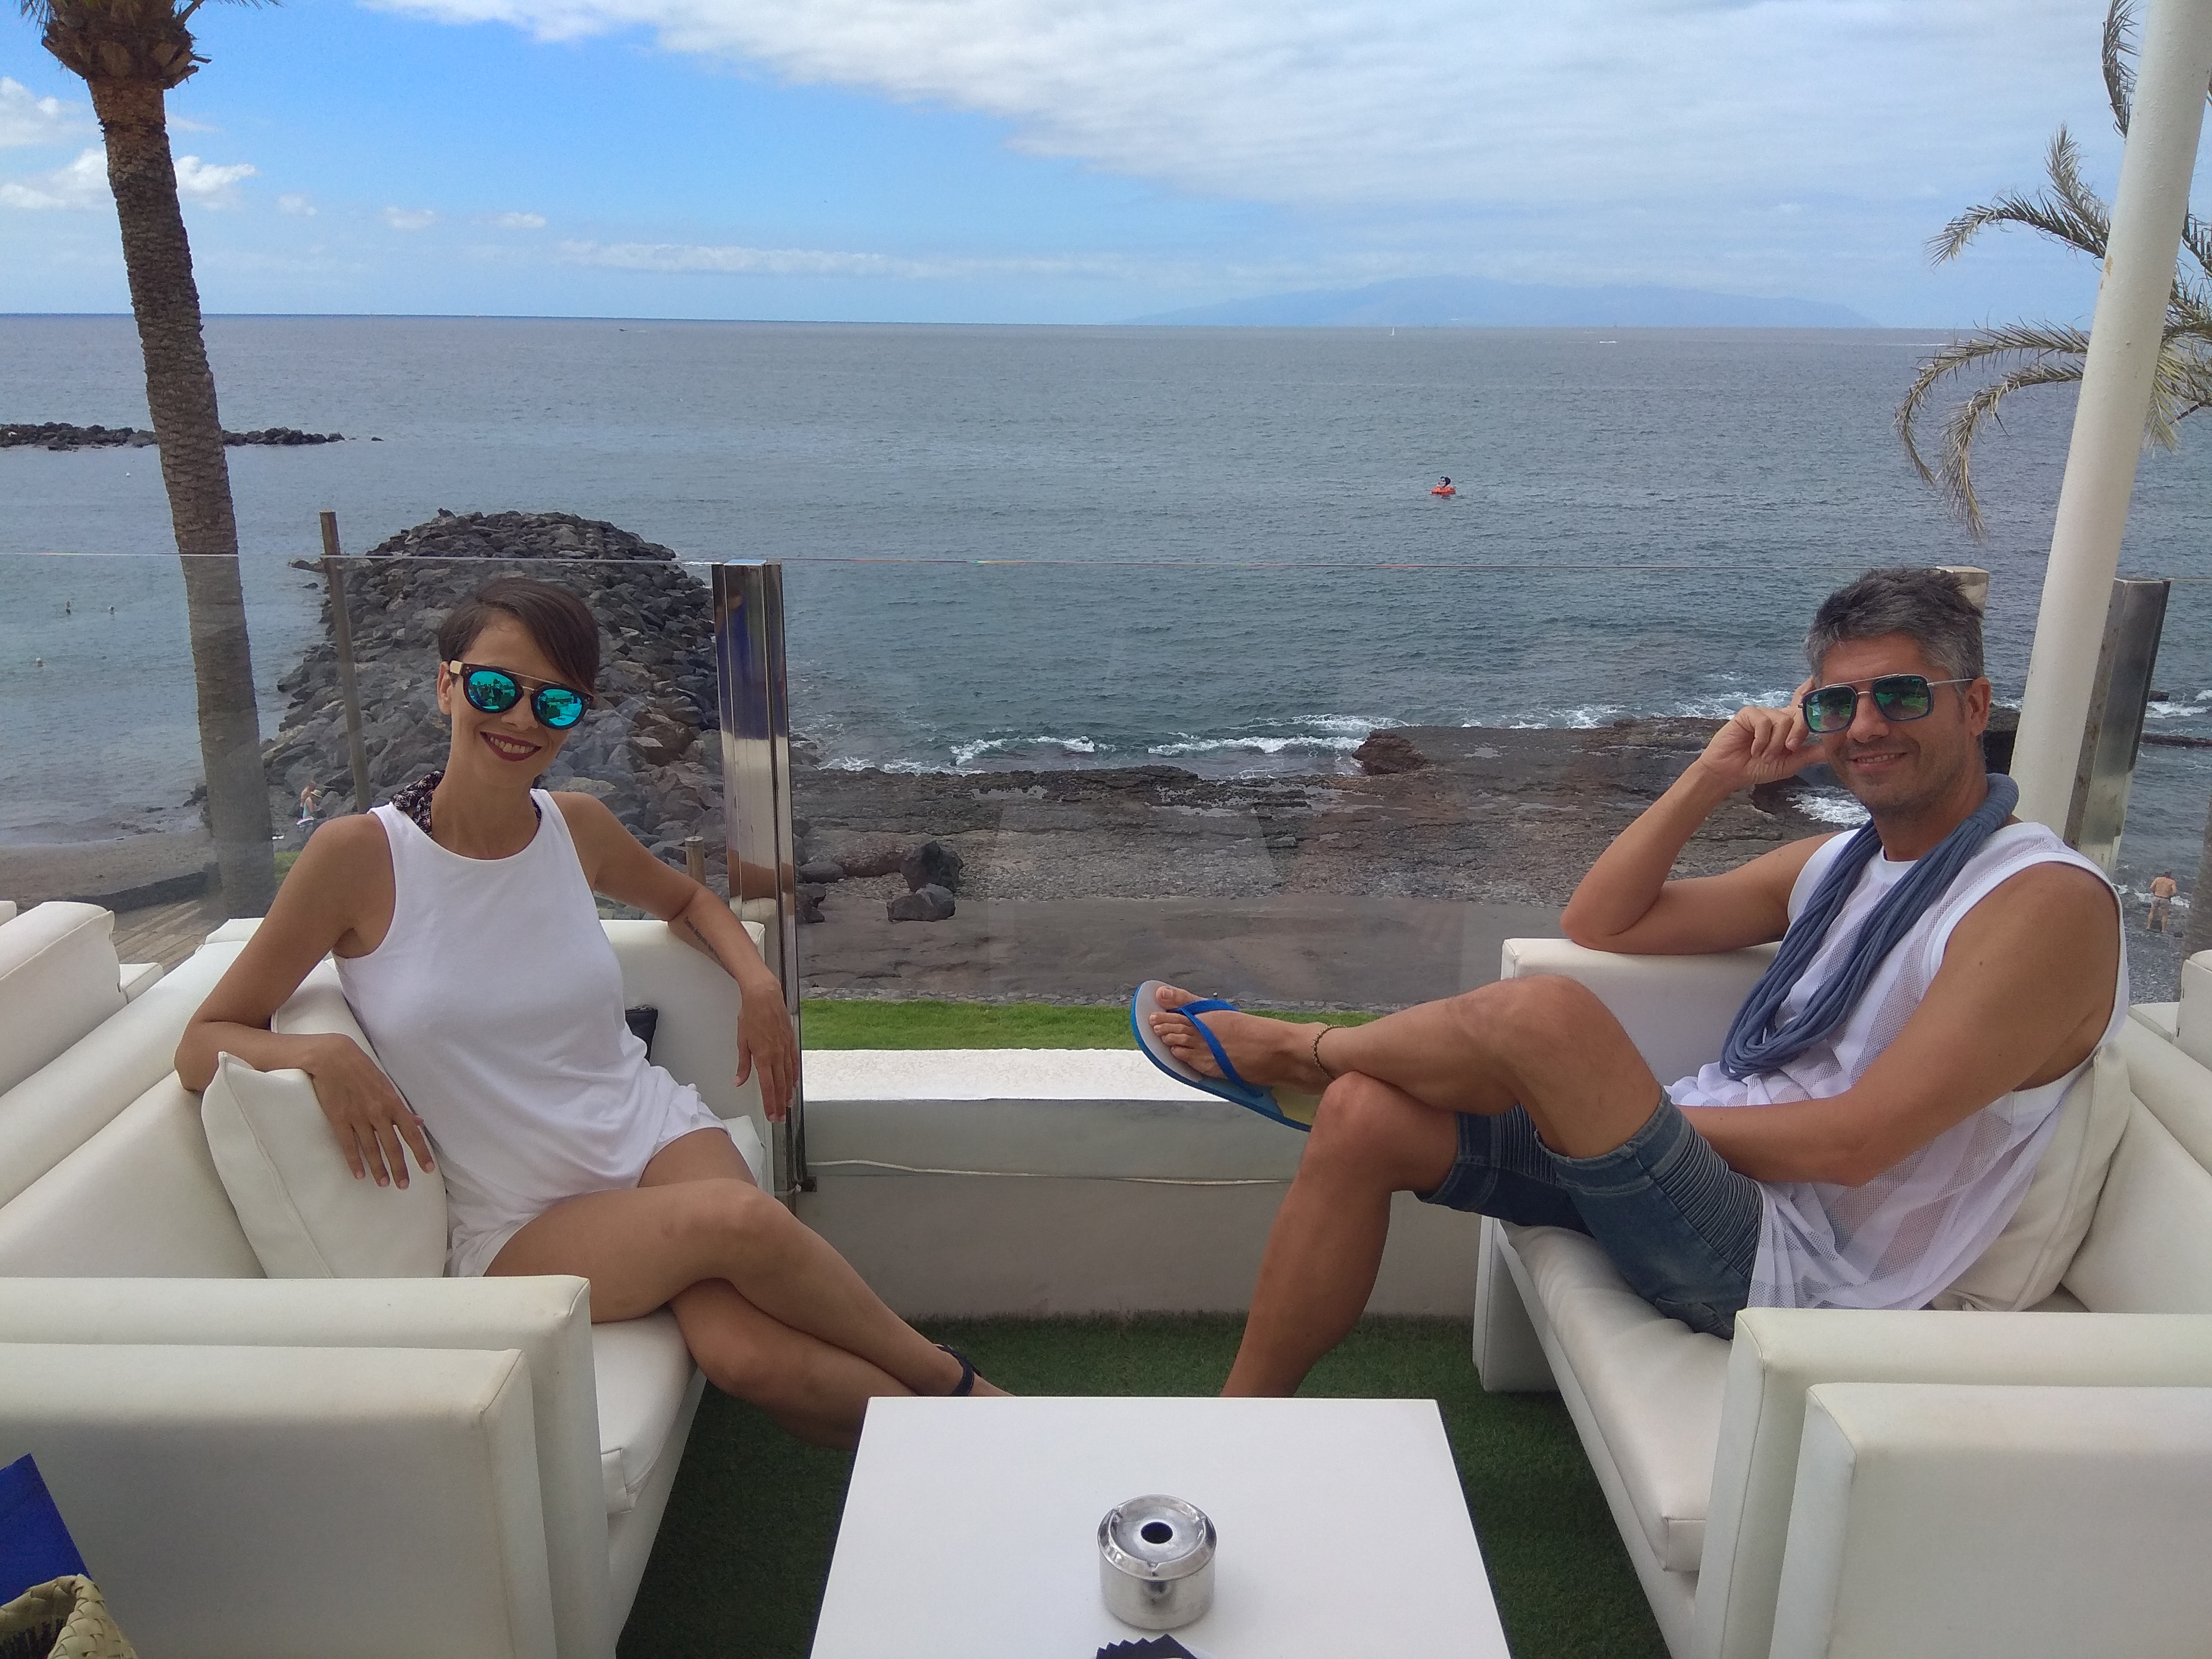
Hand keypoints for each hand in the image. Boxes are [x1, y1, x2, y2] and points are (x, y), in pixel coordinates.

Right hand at [303, 1033, 434, 1187]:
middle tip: (403, 1185)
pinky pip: (349, 1145)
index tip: (427, 1169)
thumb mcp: (387, 1085)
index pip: (411, 1133)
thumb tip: (419, 1122)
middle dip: (399, 1168)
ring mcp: (358, 1117)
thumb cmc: (363, 1070)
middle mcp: (378, 1113)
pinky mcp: (339, 1119)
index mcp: (393, 1103)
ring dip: (378, 1168)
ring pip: (371, 1149)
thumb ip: (401, 1107)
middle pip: (392, 1146)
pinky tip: (359, 1174)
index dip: (420, 1152)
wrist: (334, 1058)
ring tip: (383, 1183)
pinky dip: (355, 1161)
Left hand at [735, 980, 798, 1122]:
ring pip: (788, 1076)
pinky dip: (794, 1075)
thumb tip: (739, 1081)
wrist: (765, 996)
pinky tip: (793, 1083)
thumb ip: (743, 1064)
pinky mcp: (790, 1041)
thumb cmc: (750, 1015)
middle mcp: (776, 1055)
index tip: (772, 1115)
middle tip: (780, 1117)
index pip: (767, 1086)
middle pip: (780, 1085)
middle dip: (779, 1103)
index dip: (770, 1103)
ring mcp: (785, 1049)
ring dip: (788, 1092)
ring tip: (787, 1105)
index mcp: (763, 1057)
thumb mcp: (741, 1041)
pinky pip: (794, 1062)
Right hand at [1692, 679, 1822, 792]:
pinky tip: (1754, 749)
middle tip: (1790, 749)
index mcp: (1790, 725)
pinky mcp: (1748, 713)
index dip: (1812, 690)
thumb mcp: (1789, 764)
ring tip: (1764, 755)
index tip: (1820, 678)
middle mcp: (1778, 715)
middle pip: (1800, 712)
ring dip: (1775, 743)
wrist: (1730, 773)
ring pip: (1783, 720)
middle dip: (1799, 731)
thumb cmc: (1758, 768)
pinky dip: (1761, 739)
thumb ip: (1809, 755)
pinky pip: (1764, 721)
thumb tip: (1831, 748)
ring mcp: (1763, 713)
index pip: (1804, 704)